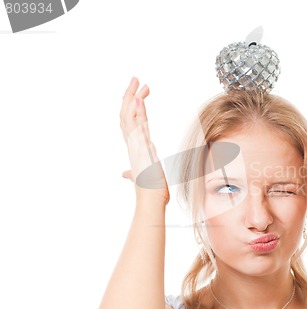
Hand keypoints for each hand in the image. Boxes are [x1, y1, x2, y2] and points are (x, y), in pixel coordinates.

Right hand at [120, 77, 168, 201]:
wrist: (151, 201)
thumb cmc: (150, 191)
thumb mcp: (141, 177)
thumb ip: (132, 172)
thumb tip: (125, 174)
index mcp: (136, 147)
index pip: (132, 121)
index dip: (135, 105)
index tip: (141, 92)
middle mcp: (133, 144)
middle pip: (127, 114)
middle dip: (130, 95)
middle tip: (137, 79)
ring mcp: (135, 146)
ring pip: (129, 116)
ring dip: (132, 98)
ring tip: (138, 82)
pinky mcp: (139, 149)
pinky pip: (135, 126)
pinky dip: (135, 111)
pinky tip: (138, 98)